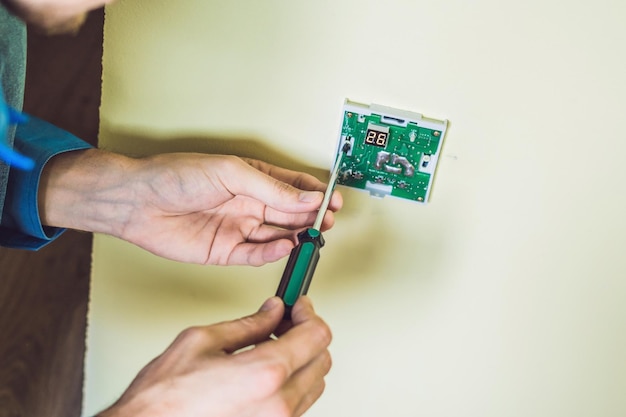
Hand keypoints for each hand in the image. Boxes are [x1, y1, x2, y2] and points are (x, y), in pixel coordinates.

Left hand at [39, 150, 342, 264]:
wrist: (137, 202)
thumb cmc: (175, 176)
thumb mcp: (230, 173)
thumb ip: (270, 188)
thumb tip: (306, 198)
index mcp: (252, 178)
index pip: (293, 188)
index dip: (315, 195)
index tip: (333, 201)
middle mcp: (248, 203)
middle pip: (290, 213)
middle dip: (312, 218)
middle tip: (327, 222)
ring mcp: (238, 228)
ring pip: (277, 235)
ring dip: (297, 236)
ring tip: (312, 236)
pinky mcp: (225, 251)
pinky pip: (256, 255)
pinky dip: (273, 253)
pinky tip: (285, 246)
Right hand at [97, 296, 331, 416]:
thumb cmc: (164, 398)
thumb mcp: (202, 341)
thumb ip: (248, 323)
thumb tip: (272, 311)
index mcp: (265, 374)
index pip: (317, 334)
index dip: (308, 313)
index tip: (297, 305)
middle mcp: (279, 404)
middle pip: (322, 358)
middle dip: (307, 333)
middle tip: (285, 321)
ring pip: (314, 383)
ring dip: (302, 359)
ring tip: (274, 345)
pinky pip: (298, 404)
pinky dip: (292, 382)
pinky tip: (269, 370)